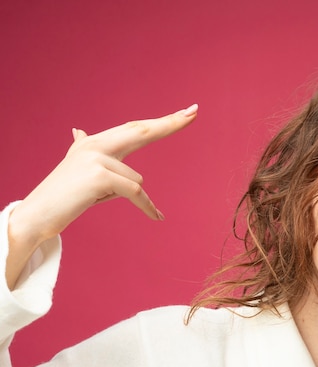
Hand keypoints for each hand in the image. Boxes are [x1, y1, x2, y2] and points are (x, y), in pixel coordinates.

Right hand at [5, 104, 197, 288]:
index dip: (160, 121)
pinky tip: (157, 217)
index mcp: (94, 142)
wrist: (36, 216)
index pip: (134, 128)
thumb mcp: (75, 170)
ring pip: (137, 179)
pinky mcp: (98, 176)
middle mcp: (95, 144)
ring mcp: (95, 158)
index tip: (187, 112)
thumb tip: (78, 131)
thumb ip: (82, 149)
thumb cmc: (62, 197)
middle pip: (141, 131)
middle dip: (169, 123)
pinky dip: (147, 206)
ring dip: (125, 196)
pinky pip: (135, 191)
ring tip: (97, 201)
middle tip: (194, 112)